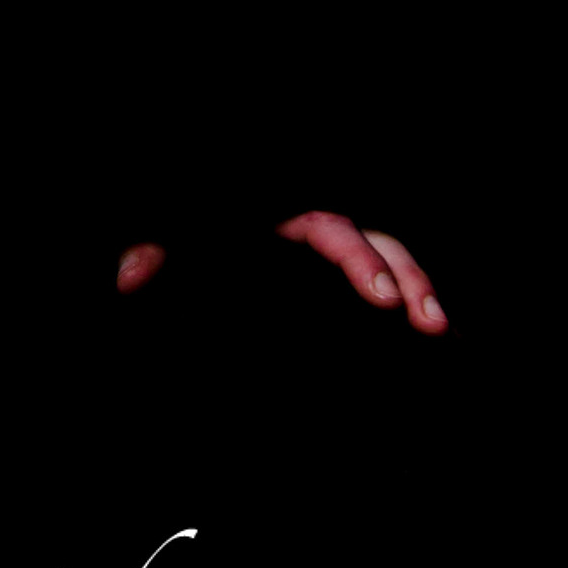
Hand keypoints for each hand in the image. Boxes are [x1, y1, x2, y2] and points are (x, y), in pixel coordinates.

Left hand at [116, 214, 446, 330]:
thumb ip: (154, 256)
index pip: (331, 229)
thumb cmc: (186, 258)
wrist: (186, 277)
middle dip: (409, 278)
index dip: (360, 261)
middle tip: (430, 324)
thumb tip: (126, 276)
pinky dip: (409, 313)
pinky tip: (435, 346)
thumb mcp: (173, 253)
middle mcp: (314, 239)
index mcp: (280, 222)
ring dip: (419, 293)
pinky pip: (382, 300)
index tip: (384, 300)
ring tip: (440, 331)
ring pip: (391, 265)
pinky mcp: (339, 303)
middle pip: (376, 243)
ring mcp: (331, 273)